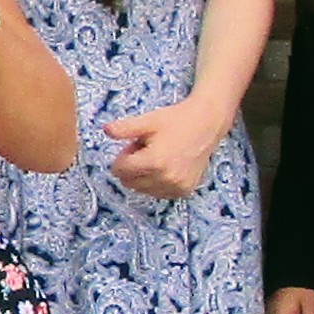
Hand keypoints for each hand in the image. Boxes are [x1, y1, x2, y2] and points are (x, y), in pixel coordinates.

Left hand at [104, 98, 219, 199]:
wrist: (207, 124)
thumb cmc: (176, 120)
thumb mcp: (148, 121)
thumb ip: (125, 128)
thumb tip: (106, 130)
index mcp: (154, 162)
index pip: (119, 170)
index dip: (123, 156)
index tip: (134, 145)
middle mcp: (166, 178)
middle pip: (128, 182)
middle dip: (132, 167)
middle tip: (146, 150)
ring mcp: (176, 187)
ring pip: (142, 189)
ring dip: (144, 175)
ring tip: (158, 156)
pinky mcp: (184, 191)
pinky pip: (158, 193)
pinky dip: (156, 182)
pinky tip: (167, 166)